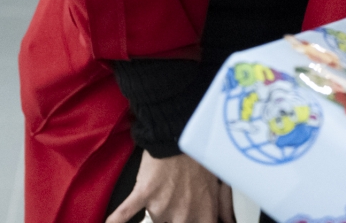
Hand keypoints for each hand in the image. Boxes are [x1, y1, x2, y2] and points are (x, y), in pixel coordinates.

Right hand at [104, 151, 232, 222]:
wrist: (180, 132)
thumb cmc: (199, 155)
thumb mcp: (220, 182)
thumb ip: (223, 207)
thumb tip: (229, 221)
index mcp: (204, 213)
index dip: (193, 222)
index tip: (187, 217)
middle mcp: (183, 214)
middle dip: (173, 215)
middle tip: (176, 194)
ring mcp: (162, 206)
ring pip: (155, 218)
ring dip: (156, 207)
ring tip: (165, 186)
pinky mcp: (144, 195)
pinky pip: (124, 213)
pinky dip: (116, 220)